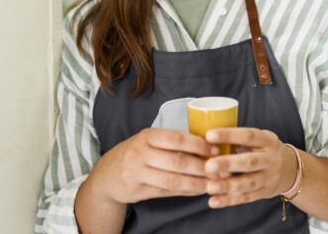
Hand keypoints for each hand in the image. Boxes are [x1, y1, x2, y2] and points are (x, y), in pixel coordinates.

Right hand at [87, 128, 217, 205]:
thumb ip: (173, 143)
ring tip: (214, 183)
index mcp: (147, 136)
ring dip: (197, 183)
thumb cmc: (137, 153)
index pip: (177, 138)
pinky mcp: (136, 190)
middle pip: (178, 161)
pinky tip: (199, 190)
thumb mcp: (149, 141)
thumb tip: (209, 146)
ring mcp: (136, 173)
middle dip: (203, 167)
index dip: (199, 144)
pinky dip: (186, 191)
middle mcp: (139, 153)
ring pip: (174, 180)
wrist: (106, 175)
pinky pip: (167, 191)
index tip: (217, 149)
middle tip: (222, 170)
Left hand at [203, 128, 297, 208]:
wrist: (291, 169)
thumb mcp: (258, 140)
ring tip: (209, 187)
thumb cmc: (264, 150)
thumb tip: (207, 141)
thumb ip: (237, 140)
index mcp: (268, 140)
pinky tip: (214, 201)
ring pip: (248, 183)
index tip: (209, 135)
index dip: (229, 135)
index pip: (249, 136)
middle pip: (250, 162)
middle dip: (228, 163)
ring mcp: (270, 177)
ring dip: (228, 185)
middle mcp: (272, 159)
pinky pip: (246, 197)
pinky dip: (229, 200)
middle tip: (208, 166)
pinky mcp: (266, 192)